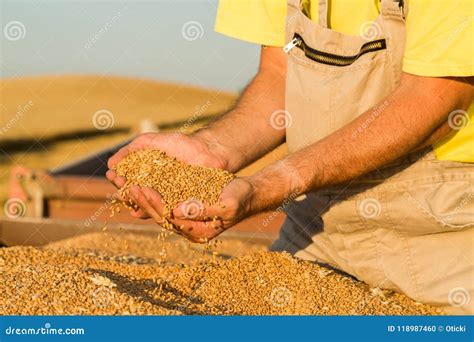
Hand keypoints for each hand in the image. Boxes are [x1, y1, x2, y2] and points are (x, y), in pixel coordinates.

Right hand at [106, 132, 228, 217]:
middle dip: (126, 192)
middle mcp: (154, 189)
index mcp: (146, 176)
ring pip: (148, 205)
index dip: (119, 180)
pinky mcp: (178, 206)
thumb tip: (111, 163)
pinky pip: (164, 212)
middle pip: (136, 195)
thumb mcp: (151, 142)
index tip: (112, 175)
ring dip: (137, 203)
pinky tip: (143, 212)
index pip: (128, 181)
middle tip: (120, 188)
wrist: (206, 150)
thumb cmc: (179, 144)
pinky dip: (153, 212)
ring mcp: (166, 198)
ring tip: (130, 199)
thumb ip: (131, 150)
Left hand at [127, 178, 254, 242]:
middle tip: (127, 184)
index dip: (154, 203)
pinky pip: (163, 203)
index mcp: (198, 232)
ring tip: (126, 183)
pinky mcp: (183, 210)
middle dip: (142, 200)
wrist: (247, 195)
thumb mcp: (226, 203)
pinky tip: (138, 182)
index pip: (169, 219)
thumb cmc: (240, 198)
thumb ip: (203, 209)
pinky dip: (150, 194)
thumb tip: (176, 210)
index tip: (142, 188)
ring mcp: (185, 220)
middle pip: (159, 216)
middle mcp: (188, 229)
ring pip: (157, 210)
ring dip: (141, 197)